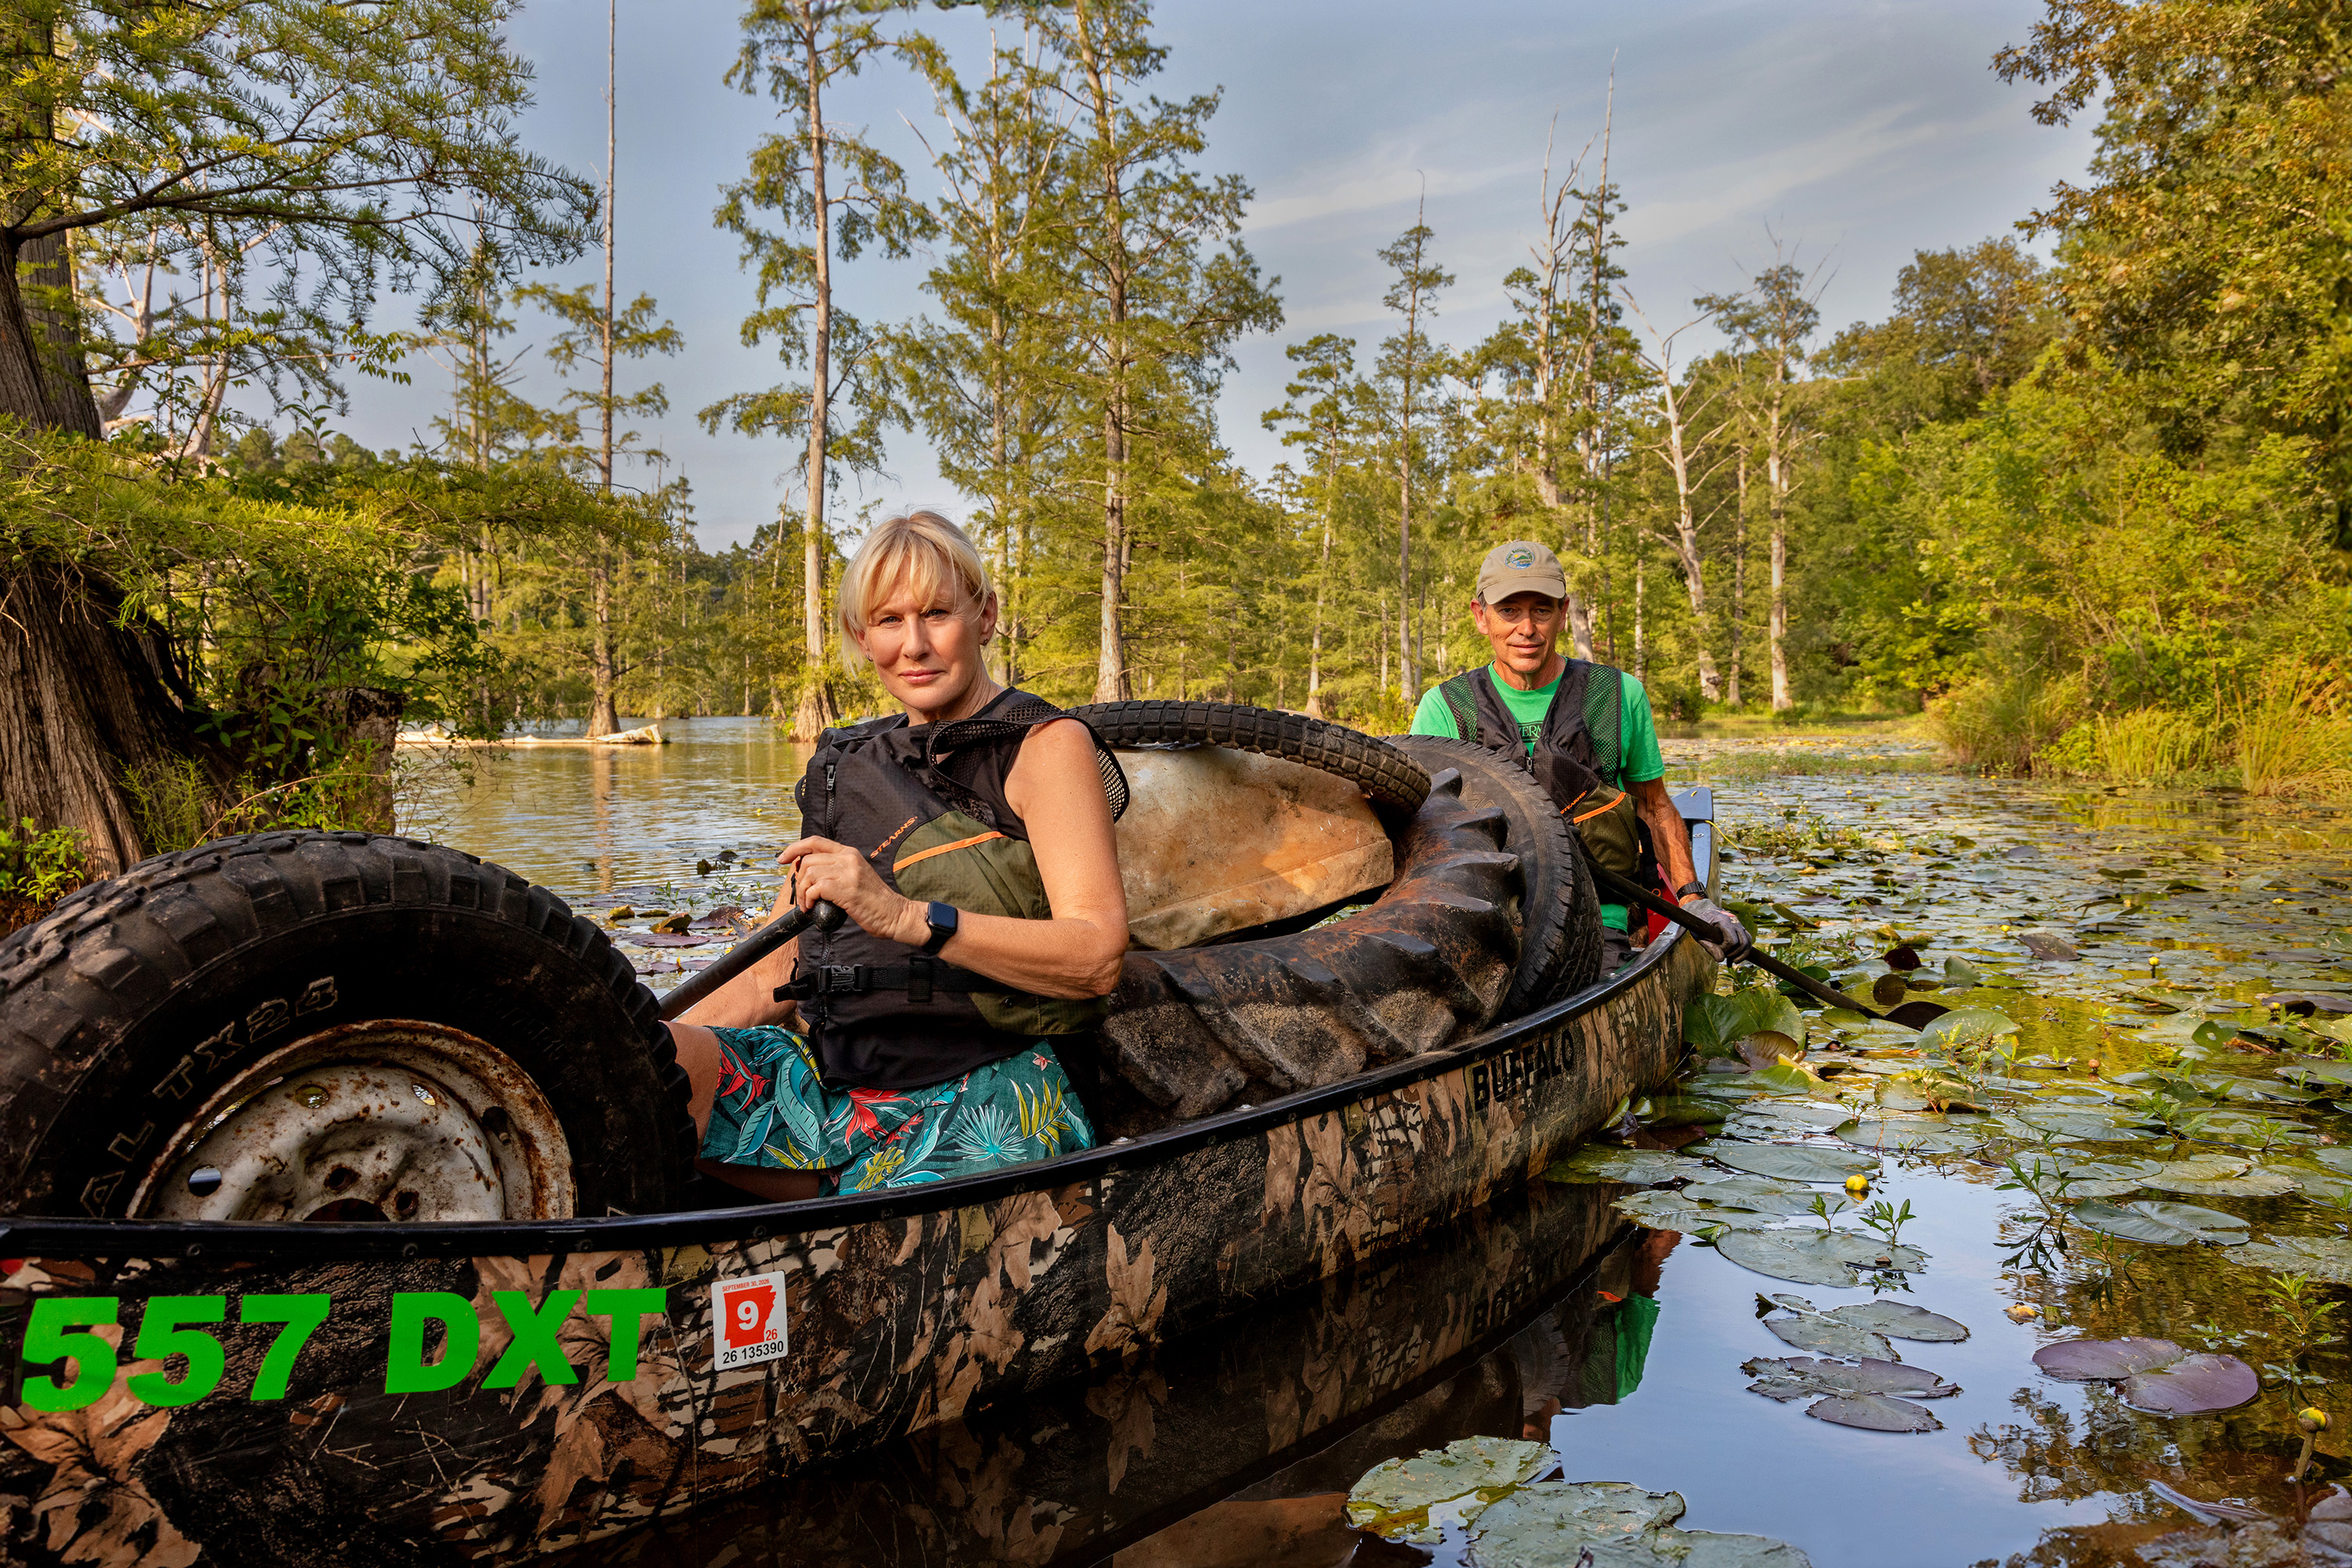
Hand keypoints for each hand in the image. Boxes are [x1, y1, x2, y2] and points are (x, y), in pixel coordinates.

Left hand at [777, 838, 921, 944]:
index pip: (815, 842)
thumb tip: (807, 874)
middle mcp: (848, 858)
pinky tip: (813, 908)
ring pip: (809, 873)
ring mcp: (848, 872)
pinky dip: (809, 899)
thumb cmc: (874, 901)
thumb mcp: (856, 876)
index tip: (782, 859)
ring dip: (802, 892)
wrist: (895, 914)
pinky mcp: (846, 889)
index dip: (794, 848)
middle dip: (797, 880)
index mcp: (849, 853)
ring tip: (808, 905)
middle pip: (807, 860)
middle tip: (802, 896)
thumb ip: (836, 870)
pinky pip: (815, 888)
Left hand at [1679, 895, 1751, 962]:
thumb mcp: (1700, 935)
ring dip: (1741, 955)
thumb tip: (1721, 959)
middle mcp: (1735, 922)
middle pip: (1742, 943)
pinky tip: (1735, 960)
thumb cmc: (1702, 925)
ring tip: (1731, 961)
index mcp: (1724, 921)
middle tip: (1723, 955)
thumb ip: (1709, 947)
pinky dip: (1743, 953)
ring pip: (1748, 943)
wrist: (1707, 914)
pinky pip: (1748, 942)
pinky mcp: (1742, 930)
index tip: (1717, 950)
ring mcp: (1740, 926)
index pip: (1731, 941)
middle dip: (1733, 953)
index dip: (1725, 949)